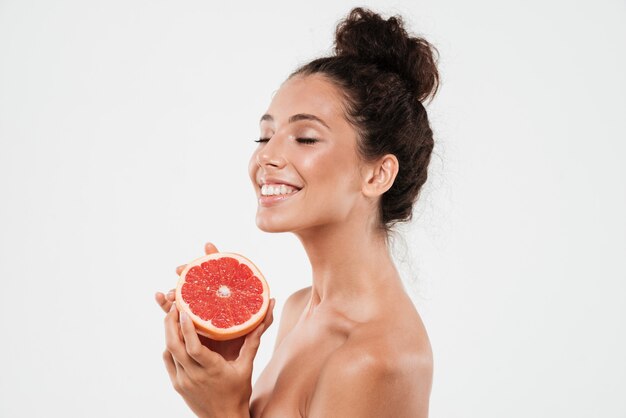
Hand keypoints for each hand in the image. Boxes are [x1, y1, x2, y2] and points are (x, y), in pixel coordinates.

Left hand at [155, 242, 275, 416]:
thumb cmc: (238, 392)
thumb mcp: (247, 366)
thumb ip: (253, 341)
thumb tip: (265, 316)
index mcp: (212, 369)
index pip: (193, 348)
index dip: (186, 328)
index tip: (184, 311)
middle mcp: (194, 375)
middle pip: (174, 346)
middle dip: (170, 324)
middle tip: (173, 306)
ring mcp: (183, 381)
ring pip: (169, 352)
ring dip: (168, 332)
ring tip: (172, 316)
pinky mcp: (177, 384)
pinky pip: (168, 360)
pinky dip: (169, 346)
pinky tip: (175, 335)